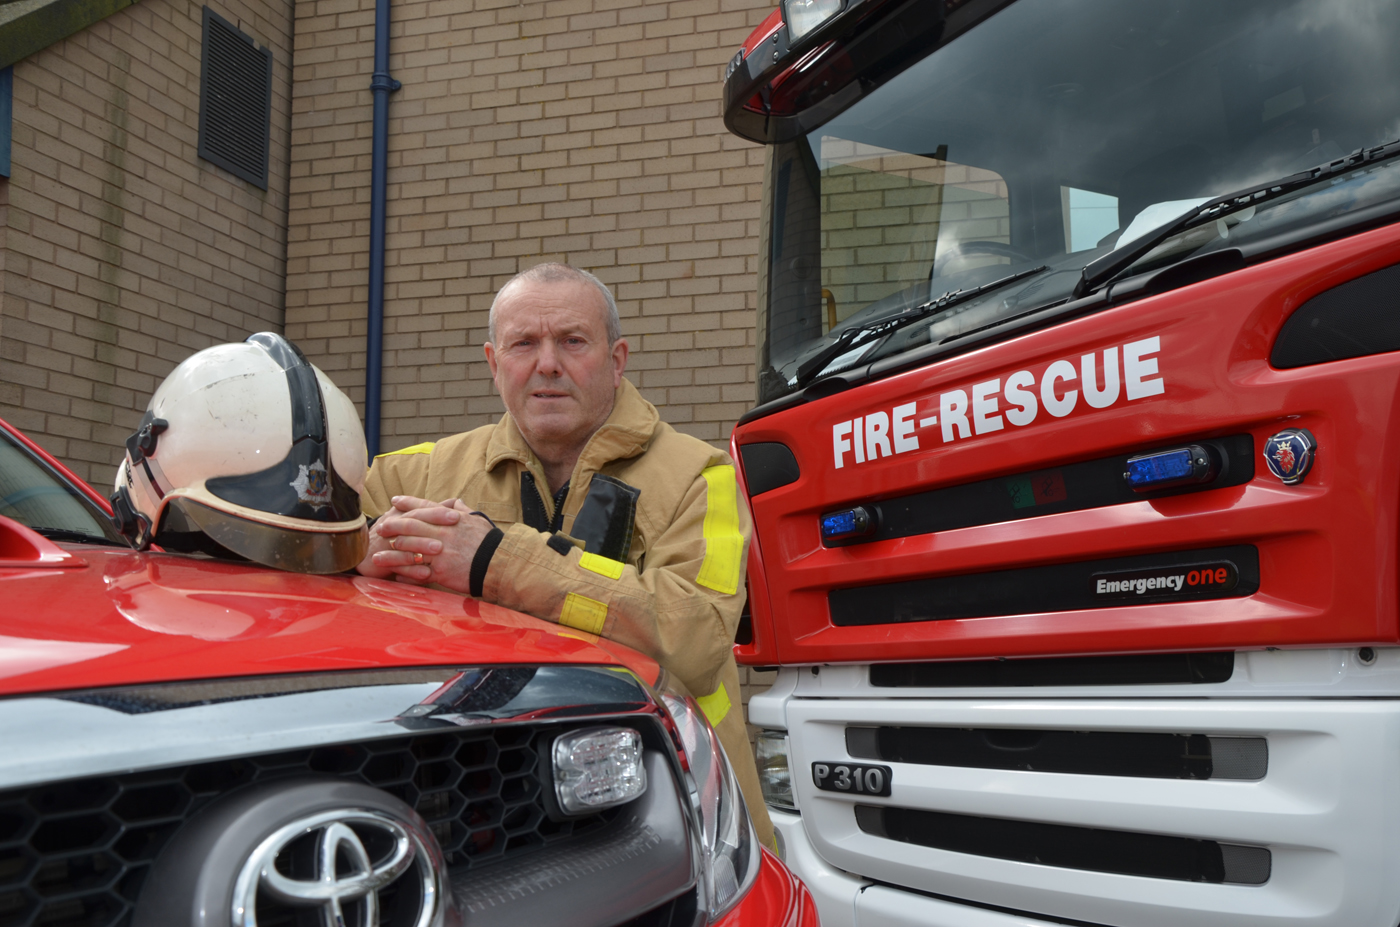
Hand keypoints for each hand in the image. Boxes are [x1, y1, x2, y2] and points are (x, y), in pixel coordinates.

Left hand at [358, 496, 493, 592]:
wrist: (498, 565)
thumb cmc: (490, 542)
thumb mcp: (477, 520)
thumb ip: (463, 510)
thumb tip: (455, 503)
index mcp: (450, 519)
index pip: (425, 507)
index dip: (408, 503)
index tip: (394, 501)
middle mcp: (442, 533)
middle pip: (410, 526)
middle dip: (392, 526)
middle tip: (380, 527)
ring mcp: (439, 553)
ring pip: (408, 549)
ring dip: (390, 552)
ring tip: (377, 555)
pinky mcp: (440, 572)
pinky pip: (416, 572)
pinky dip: (404, 572)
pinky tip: (394, 574)